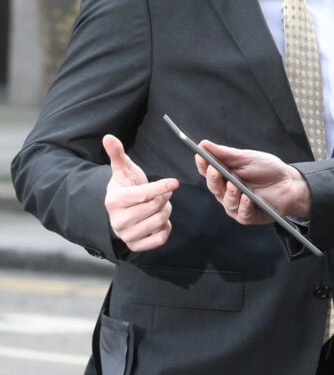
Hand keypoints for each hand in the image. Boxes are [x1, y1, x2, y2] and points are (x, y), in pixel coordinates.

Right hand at [103, 134, 178, 251]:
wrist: (120, 211)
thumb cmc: (125, 187)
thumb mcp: (122, 170)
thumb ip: (117, 154)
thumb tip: (109, 137)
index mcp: (114, 201)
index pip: (144, 195)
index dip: (161, 187)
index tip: (175, 182)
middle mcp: (117, 221)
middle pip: (155, 207)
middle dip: (164, 198)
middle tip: (162, 193)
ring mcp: (126, 235)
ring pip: (160, 221)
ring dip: (166, 211)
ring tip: (159, 205)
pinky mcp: (135, 246)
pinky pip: (160, 238)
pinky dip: (165, 228)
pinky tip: (159, 220)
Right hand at [194, 141, 310, 221]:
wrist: (290, 182)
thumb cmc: (267, 169)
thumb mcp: (247, 158)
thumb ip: (225, 154)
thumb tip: (203, 144)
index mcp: (224, 177)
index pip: (208, 172)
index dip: (203, 165)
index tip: (200, 156)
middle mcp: (227, 192)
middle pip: (215, 188)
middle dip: (214, 179)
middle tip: (215, 170)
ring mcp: (237, 205)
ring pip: (227, 202)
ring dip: (230, 193)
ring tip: (234, 184)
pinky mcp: (249, 216)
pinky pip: (243, 213)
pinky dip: (244, 205)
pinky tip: (247, 197)